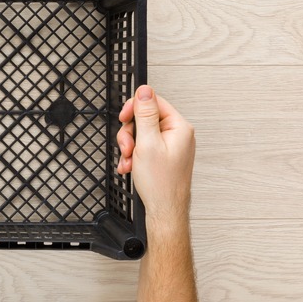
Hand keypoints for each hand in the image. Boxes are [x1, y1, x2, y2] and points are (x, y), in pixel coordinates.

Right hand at [115, 85, 194, 222]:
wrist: (164, 211)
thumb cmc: (160, 183)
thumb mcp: (147, 143)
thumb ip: (145, 114)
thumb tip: (145, 90)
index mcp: (179, 127)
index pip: (154, 102)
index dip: (134, 108)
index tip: (123, 118)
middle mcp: (178, 134)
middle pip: (145, 118)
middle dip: (130, 133)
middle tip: (127, 147)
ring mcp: (171, 146)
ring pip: (141, 133)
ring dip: (129, 146)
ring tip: (128, 160)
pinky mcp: (164, 156)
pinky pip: (144, 146)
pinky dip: (134, 155)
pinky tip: (130, 166)